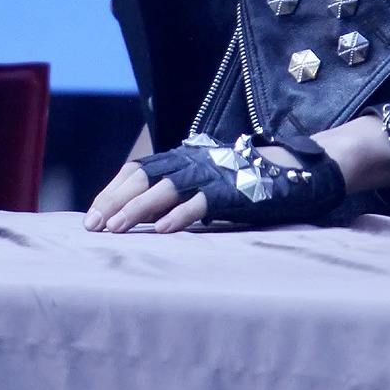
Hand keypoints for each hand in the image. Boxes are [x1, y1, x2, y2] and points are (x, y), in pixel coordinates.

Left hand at [83, 134, 344, 233]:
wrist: (298, 167)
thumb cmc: (249, 178)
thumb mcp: (207, 178)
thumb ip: (180, 188)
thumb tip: (145, 212)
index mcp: (183, 157)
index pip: (137, 169)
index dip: (112, 190)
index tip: (92, 215)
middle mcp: (192, 162)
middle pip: (143, 177)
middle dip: (114, 201)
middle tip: (92, 227)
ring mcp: (212, 175)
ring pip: (165, 189)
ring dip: (138, 210)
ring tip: (116, 229)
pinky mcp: (233, 192)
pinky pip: (201, 203)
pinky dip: (180, 216)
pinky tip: (162, 232)